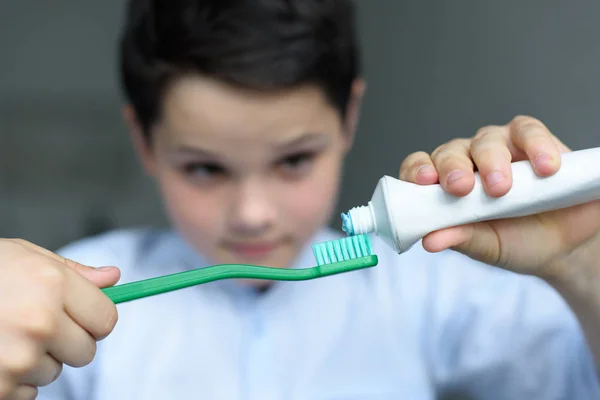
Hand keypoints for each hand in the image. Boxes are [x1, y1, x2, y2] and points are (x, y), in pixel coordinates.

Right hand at [0, 239, 119, 399]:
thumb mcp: (26, 256)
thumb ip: (74, 271)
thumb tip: (113, 278)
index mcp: (53, 285)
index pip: (106, 320)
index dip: (95, 318)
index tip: (82, 316)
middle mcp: (40, 322)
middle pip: (86, 351)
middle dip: (69, 341)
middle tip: (37, 324)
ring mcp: (17, 358)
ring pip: (55, 371)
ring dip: (39, 359)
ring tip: (6, 334)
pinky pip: (28, 391)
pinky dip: (15, 379)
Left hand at [398, 115, 599, 279]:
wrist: (568, 245)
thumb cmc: (518, 242)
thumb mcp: (488, 246)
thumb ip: (462, 239)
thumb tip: (430, 241)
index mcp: (446, 185)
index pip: (420, 168)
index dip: (418, 171)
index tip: (424, 182)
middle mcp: (468, 161)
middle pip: (451, 152)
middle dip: (453, 168)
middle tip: (462, 188)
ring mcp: (500, 147)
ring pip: (486, 140)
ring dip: (492, 161)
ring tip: (502, 188)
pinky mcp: (534, 141)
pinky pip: (528, 131)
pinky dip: (536, 146)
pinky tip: (545, 168)